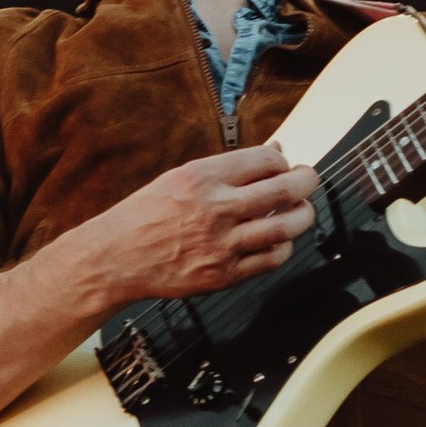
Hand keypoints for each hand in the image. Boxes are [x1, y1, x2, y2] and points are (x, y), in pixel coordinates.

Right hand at [87, 145, 318, 302]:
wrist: (116, 258)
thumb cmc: (145, 215)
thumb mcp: (181, 177)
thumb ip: (230, 168)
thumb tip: (274, 152)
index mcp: (203, 177)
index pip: (266, 160)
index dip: (284, 161)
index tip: (286, 165)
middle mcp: (215, 208)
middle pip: (285, 189)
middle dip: (307, 181)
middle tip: (309, 180)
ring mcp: (222, 244)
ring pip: (286, 226)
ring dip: (303, 216)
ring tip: (301, 210)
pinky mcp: (224, 274)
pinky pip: (272, 259)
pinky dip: (283, 247)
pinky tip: (277, 240)